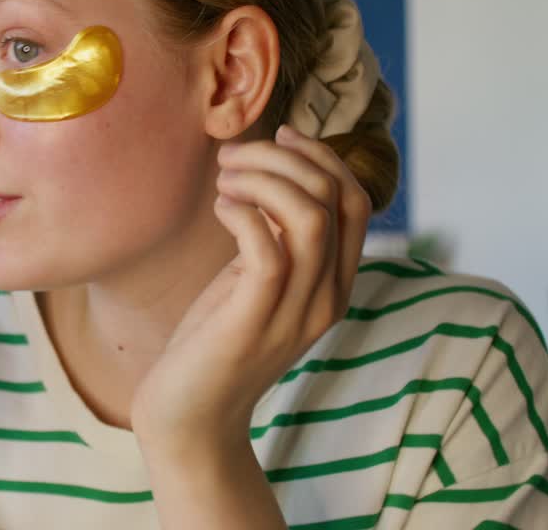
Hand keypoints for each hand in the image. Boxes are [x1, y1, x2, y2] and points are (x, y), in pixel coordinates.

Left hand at [130, 124, 371, 450]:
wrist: (190, 414)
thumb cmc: (214, 339)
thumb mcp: (254, 280)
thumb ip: (274, 237)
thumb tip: (269, 172)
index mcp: (334, 284)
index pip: (356, 202)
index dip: (322, 157)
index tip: (279, 134)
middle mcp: (327, 297)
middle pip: (336, 199)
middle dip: (287, 158)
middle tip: (233, 154)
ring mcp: (295, 311)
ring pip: (309, 217)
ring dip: (264, 179)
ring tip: (223, 177)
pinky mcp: (254, 320)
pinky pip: (268, 249)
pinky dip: (244, 213)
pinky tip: (219, 207)